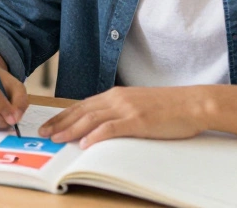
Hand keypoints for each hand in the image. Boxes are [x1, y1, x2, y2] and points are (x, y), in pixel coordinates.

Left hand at [39, 86, 205, 147]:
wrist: (193, 103)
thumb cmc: (168, 106)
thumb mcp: (137, 104)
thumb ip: (118, 110)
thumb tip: (100, 124)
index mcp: (115, 95)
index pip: (82, 105)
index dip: (62, 115)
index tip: (48, 124)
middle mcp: (117, 98)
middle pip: (81, 111)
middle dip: (59, 122)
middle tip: (43, 133)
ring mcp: (127, 108)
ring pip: (91, 119)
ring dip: (70, 129)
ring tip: (56, 138)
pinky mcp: (138, 120)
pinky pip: (111, 128)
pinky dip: (95, 135)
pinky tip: (84, 143)